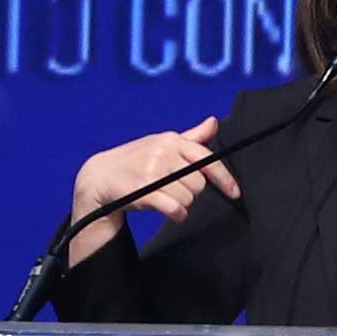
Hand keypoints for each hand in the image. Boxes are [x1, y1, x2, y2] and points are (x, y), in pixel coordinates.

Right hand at [63, 117, 237, 260]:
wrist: (100, 176)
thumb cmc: (136, 161)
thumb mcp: (163, 144)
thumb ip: (191, 137)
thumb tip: (214, 121)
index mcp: (171, 140)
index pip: (207, 159)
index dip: (225, 178)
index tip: (235, 193)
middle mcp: (163, 152)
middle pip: (199, 184)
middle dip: (190, 192)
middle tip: (173, 190)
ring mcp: (153, 171)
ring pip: (188, 198)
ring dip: (181, 204)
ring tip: (165, 198)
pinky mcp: (143, 191)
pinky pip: (174, 208)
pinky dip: (177, 214)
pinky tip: (171, 212)